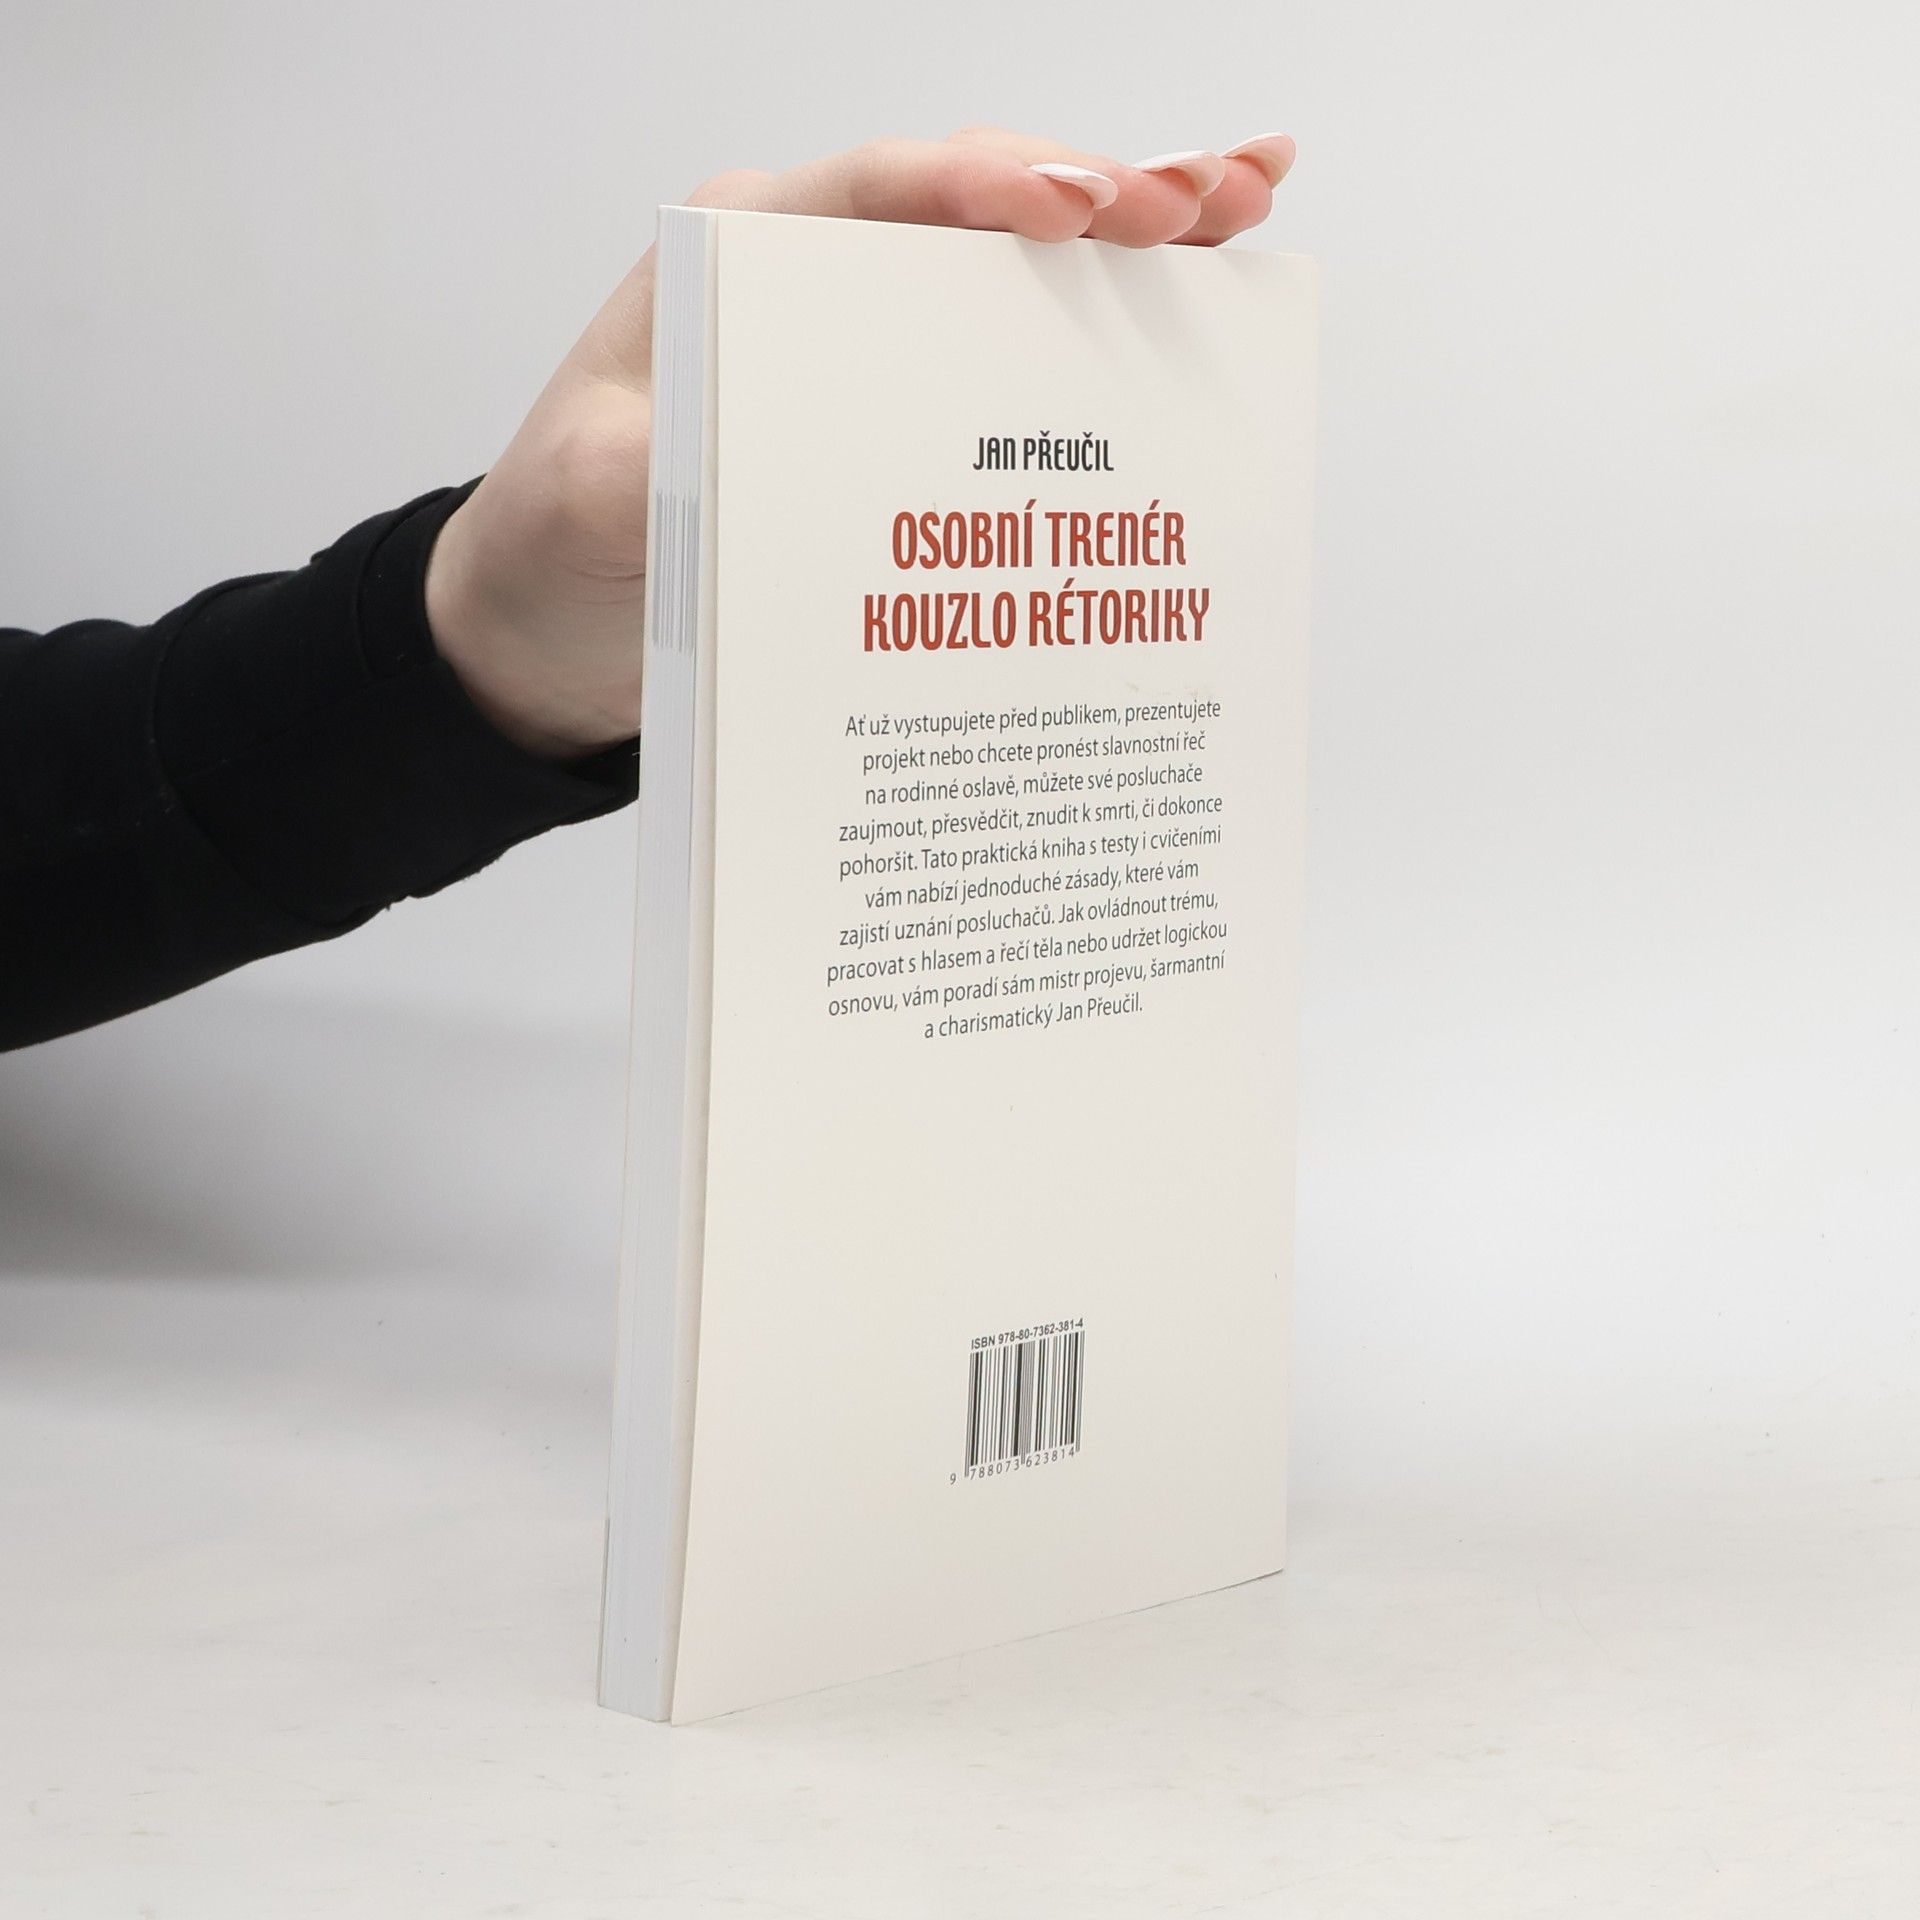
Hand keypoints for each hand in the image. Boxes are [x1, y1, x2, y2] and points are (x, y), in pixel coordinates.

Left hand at [424, 127, 1296, 758]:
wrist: (551, 632)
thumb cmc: (553, 550)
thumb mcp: (583, 507)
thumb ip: (648, 467)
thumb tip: (751, 447)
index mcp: (740, 263)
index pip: (879, 192)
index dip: (986, 187)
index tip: (1076, 207)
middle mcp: (817, 287)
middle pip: (979, 215)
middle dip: (1108, 194)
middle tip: (1222, 195)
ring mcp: (869, 352)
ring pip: (1016, 279)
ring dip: (1134, 248)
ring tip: (1247, 214)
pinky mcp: (898, 425)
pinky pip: (1011, 367)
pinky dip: (1100, 342)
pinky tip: (1188, 319)